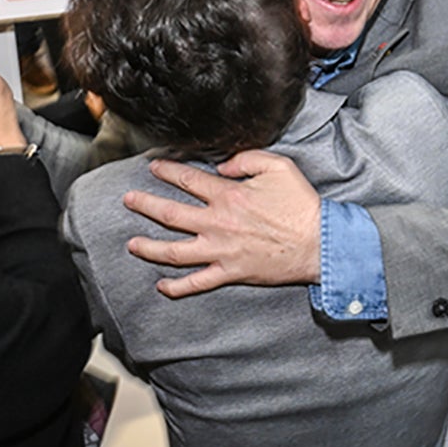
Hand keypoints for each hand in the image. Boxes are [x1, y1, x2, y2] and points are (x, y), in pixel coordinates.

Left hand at [124, 150, 322, 295]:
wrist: (318, 243)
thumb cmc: (300, 204)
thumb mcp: (278, 166)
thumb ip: (247, 159)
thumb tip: (222, 165)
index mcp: (228, 195)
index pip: (188, 180)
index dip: (167, 171)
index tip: (154, 168)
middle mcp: (218, 223)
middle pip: (170, 214)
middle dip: (145, 205)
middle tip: (129, 200)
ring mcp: (221, 250)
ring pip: (175, 252)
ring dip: (149, 248)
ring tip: (132, 244)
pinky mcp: (230, 272)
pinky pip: (197, 283)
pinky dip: (177, 287)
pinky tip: (162, 286)